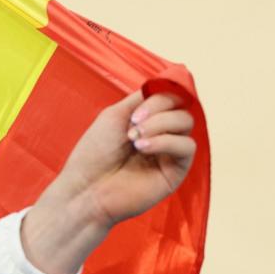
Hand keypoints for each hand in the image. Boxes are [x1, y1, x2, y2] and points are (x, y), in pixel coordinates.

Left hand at [22, 91, 195, 273]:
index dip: (158, 97)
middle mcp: (161, 135)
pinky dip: (166, 141)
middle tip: (131, 126)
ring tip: (134, 139)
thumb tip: (165, 85)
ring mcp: (169, 153)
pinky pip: (187, 146)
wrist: (87, 188)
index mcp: (147, 121)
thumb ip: (141, 99)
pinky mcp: (176, 172)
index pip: (170, 97)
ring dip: (159, 124)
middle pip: (180, 107)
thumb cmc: (94, 153)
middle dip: (156, 110)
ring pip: (186, 123)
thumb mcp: (115, 115)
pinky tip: (143, 148)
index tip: (135, 110)